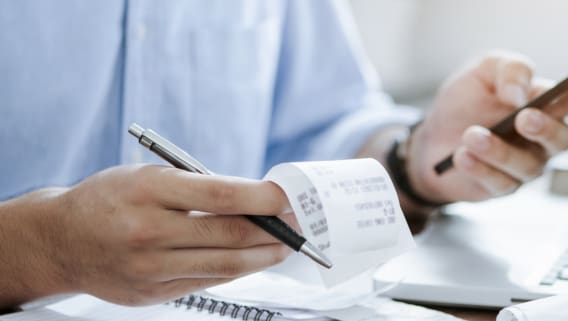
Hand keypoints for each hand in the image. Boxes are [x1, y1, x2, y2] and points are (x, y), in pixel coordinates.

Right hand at [6, 165, 295, 305]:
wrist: (60, 241)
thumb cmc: (110, 200)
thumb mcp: (149, 176)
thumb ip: (200, 187)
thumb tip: (258, 200)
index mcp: (147, 190)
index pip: (221, 195)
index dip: (264, 198)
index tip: (289, 197)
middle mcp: (147, 231)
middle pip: (230, 235)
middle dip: (274, 229)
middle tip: (298, 222)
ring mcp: (148, 268)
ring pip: (226, 266)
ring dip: (265, 255)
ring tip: (285, 245)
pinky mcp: (151, 294)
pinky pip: (208, 282)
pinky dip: (237, 270)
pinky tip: (253, 259)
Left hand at [408, 52, 567, 202]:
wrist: (430, 137)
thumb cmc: (465, 102)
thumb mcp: (483, 70)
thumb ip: (509, 70)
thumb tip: (521, 93)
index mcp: (547, 104)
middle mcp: (543, 138)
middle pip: (564, 139)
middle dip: (547, 129)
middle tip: (524, 118)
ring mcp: (526, 164)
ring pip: (528, 165)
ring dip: (499, 150)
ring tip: (471, 135)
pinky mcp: (502, 187)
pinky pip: (500, 183)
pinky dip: (480, 168)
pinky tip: (462, 155)